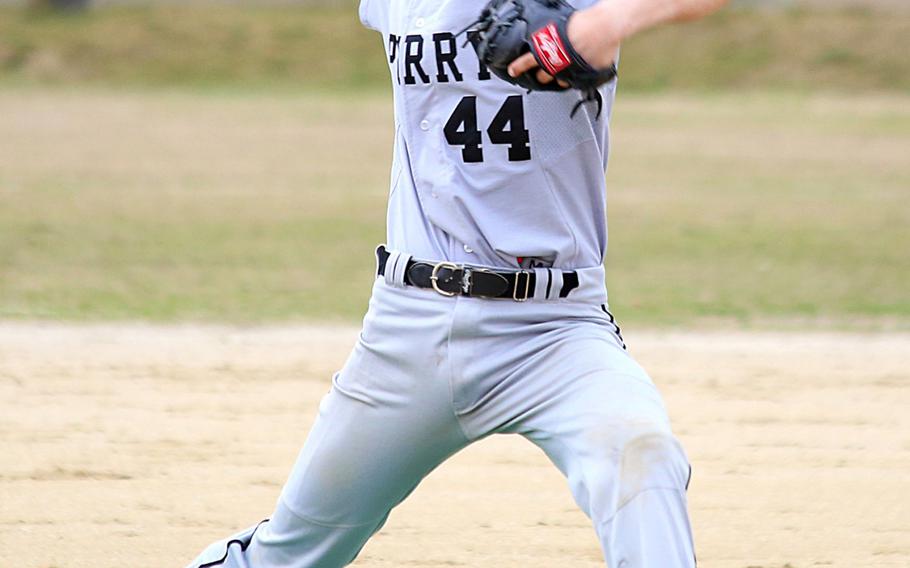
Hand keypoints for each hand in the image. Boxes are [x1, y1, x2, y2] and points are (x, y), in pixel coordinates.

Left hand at [507, 3, 622, 85]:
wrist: (600, 29)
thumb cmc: (580, 23)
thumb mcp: (557, 23)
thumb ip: (550, 31)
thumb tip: (546, 29)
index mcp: (545, 52)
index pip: (526, 61)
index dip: (518, 67)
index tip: (513, 71)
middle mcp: (556, 66)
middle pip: (542, 78)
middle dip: (541, 76)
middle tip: (541, 74)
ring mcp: (569, 74)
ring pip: (560, 82)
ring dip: (560, 78)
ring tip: (563, 74)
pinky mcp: (583, 78)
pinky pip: (578, 82)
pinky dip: (577, 79)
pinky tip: (579, 74)